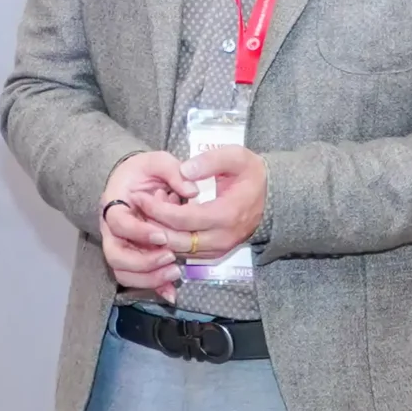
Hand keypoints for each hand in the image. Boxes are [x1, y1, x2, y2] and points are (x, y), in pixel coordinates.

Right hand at [99, 153, 195, 303]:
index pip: (119, 224)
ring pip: (124, 273)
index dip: (139, 232)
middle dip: (143, 262)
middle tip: (170, 258)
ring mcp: (121, 246)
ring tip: (175, 272)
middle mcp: (112, 231)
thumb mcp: (157, 161)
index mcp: (114, 205)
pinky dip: (154, 288)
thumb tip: (191, 190)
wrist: (134, 180)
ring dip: (148, 278)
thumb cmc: (144, 171)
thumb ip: (173, 171)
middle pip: (115, 256)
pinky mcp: (133, 258)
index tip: (162, 235)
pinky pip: (138, 279)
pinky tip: (171, 293)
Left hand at [137, 145, 266, 259]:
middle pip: (177, 241)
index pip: (183, 220)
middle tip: (139, 204)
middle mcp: (222, 238)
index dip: (158, 210)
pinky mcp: (217, 252)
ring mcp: (220, 248)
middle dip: (153, 224)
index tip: (140, 196)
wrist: (272, 196)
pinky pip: (187, 254)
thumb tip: (183, 170)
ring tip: (148, 211)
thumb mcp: (235, 156)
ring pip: (180, 251)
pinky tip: (161, 222)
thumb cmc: (251, 173)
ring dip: (160, 234)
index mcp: (226, 214)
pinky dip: (171, 241)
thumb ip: (209, 161)